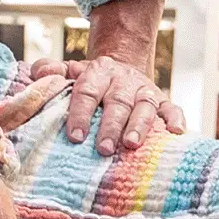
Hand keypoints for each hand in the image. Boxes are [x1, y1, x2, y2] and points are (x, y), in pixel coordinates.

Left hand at [38, 53, 184, 156]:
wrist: (120, 68)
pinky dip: (176, 118)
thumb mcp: (69, 72)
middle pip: (117, 102)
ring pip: (145, 106)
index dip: (81, 112)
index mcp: (98, 71)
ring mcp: (144, 90)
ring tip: (131, 144)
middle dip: (110, 126)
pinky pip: (172, 107)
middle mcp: (123, 79)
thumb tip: (41, 73)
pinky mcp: (161, 100)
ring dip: (139, 125)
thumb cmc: (89, 81)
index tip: (75, 136)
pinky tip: (177, 132)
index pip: (88, 90)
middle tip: (102, 149)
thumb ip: (51, 71)